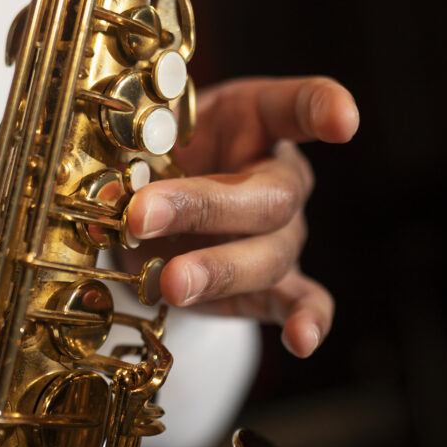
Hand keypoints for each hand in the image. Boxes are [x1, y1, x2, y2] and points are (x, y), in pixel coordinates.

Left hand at [125, 76, 358, 357]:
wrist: (154, 214)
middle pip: (269, 196)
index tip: (342, 121)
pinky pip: (300, 301)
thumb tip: (104, 193)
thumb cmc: (155, 159)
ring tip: (171, 282)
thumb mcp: (138, 141)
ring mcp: (282, 234)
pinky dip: (306, 321)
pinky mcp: (274, 285)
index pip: (297, 106)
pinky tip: (301, 340)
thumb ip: (127, 156)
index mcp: (255, 120)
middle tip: (143, 215)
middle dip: (203, 207)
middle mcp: (280, 177)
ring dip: (219, 269)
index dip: (321, 108)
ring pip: (271, 253)